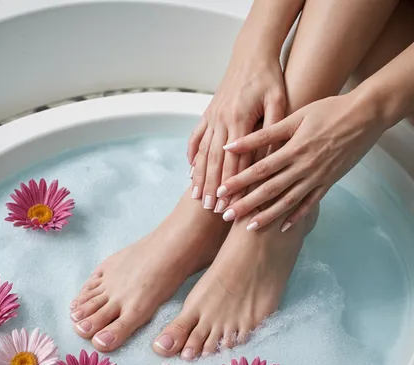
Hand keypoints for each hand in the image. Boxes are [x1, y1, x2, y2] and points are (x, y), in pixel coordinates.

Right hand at [188, 55, 285, 211]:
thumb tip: (269, 157)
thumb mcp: (278, 101)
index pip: (234, 160)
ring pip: (203, 152)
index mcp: (239, 120)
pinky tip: (189, 171)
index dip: (231, 184)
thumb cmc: (269, 77)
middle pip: (215, 161)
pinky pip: (196, 137)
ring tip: (196, 196)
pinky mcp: (208, 114)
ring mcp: (212, 118)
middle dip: (212, 186)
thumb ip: (271, 130)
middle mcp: (221, 121)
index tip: (229, 203)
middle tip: (210, 208)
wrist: (252, 54)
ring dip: (199, 176)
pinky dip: (192, 155)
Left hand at [217, 92, 385, 230]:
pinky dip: (297, 216)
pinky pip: (310, 204)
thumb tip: (233, 143)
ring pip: (287, 202)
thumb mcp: (295, 118)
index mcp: (293, 150)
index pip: (259, 169)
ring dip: (267, 215)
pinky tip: (283, 227)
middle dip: (246, 204)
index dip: (239, 181)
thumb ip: (264, 134)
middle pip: (269, 190)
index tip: (221, 191)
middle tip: (226, 216)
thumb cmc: (329, 111)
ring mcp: (317, 178)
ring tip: (248, 227)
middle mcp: (303, 167)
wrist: (367, 115)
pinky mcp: (329, 183)